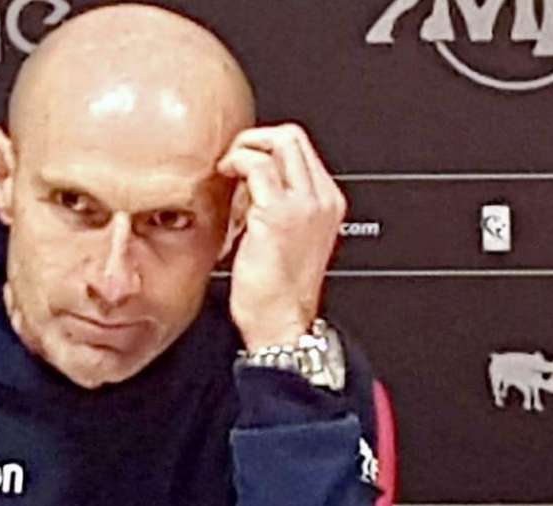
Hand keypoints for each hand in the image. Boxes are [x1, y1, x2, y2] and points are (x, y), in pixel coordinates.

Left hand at [215, 123, 345, 349]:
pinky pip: (256, 165)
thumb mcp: (286, 238)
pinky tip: (225, 182)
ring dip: (244, 150)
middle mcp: (320, 199)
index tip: (244, 164)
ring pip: (278, 142)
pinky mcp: (277, 213)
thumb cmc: (276, 290)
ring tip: (228, 172)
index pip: (300, 149)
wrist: (280, 323)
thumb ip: (276, 205)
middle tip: (233, 160)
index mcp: (327, 203)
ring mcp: (302, 204)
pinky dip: (236, 165)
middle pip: (292, 136)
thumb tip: (248, 181)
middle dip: (255, 139)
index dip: (267, 148)